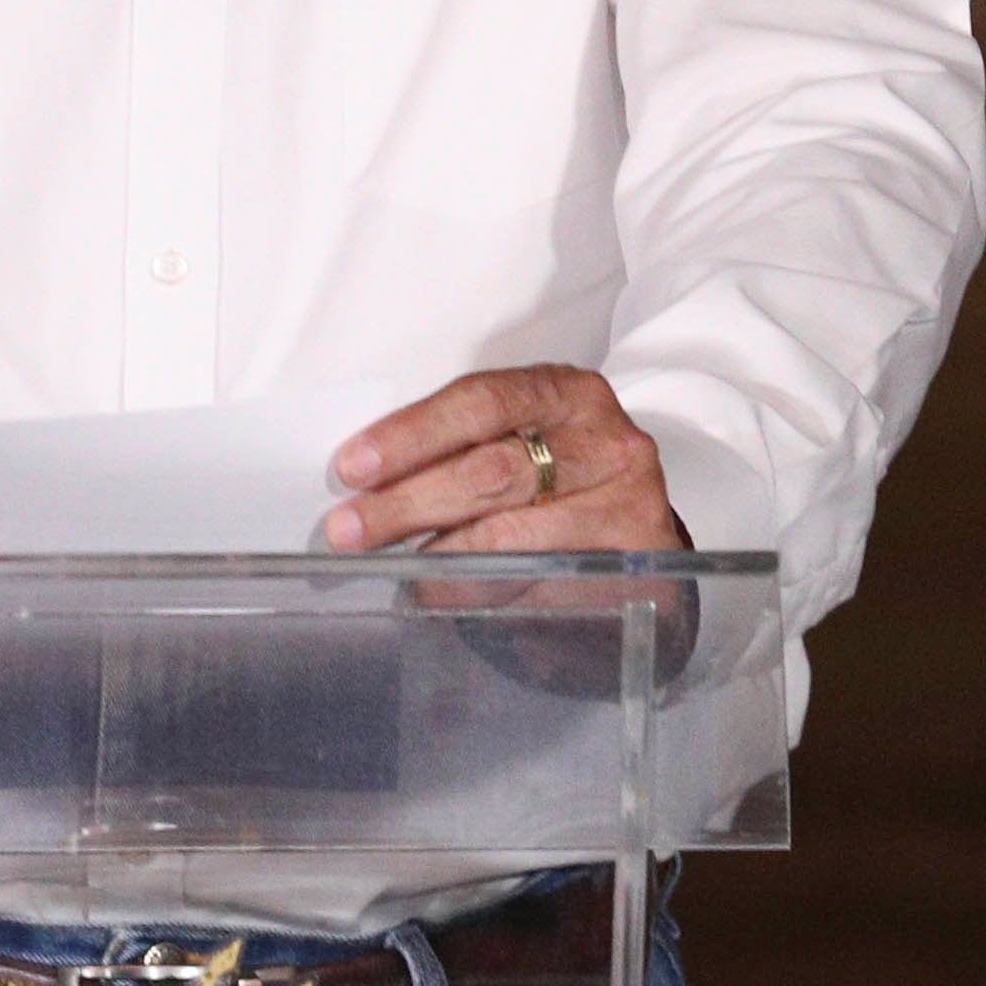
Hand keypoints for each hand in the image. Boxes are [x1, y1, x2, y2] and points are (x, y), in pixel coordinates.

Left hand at [324, 368, 688, 554]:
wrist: (635, 546)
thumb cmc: (562, 491)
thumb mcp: (519, 447)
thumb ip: (459, 453)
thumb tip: (366, 484)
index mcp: (565, 393)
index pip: (482, 402)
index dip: (412, 434)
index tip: (353, 466)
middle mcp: (605, 439)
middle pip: (493, 469)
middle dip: (409, 501)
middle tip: (349, 530)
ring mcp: (628, 499)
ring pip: (514, 534)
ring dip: (438, 555)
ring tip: (392, 566)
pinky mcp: (635, 560)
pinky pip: (542, 581)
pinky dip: (483, 589)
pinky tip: (444, 593)